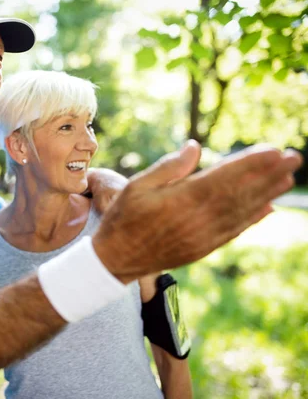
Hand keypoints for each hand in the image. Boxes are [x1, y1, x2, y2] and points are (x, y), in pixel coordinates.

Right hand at [92, 141, 301, 282]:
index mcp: (181, 201)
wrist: (116, 260)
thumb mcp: (136, 186)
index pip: (225, 178)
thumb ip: (168, 167)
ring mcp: (203, 237)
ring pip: (242, 212)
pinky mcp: (203, 249)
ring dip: (267, 194)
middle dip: (269, 175)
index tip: (275, 150)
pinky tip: (267, 208)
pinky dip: (252, 219)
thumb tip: (195, 147)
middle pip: (241, 194)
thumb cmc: (123, 218)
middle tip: (295, 158)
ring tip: (287, 179)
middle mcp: (198, 220)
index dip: (252, 164)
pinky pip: (233, 231)